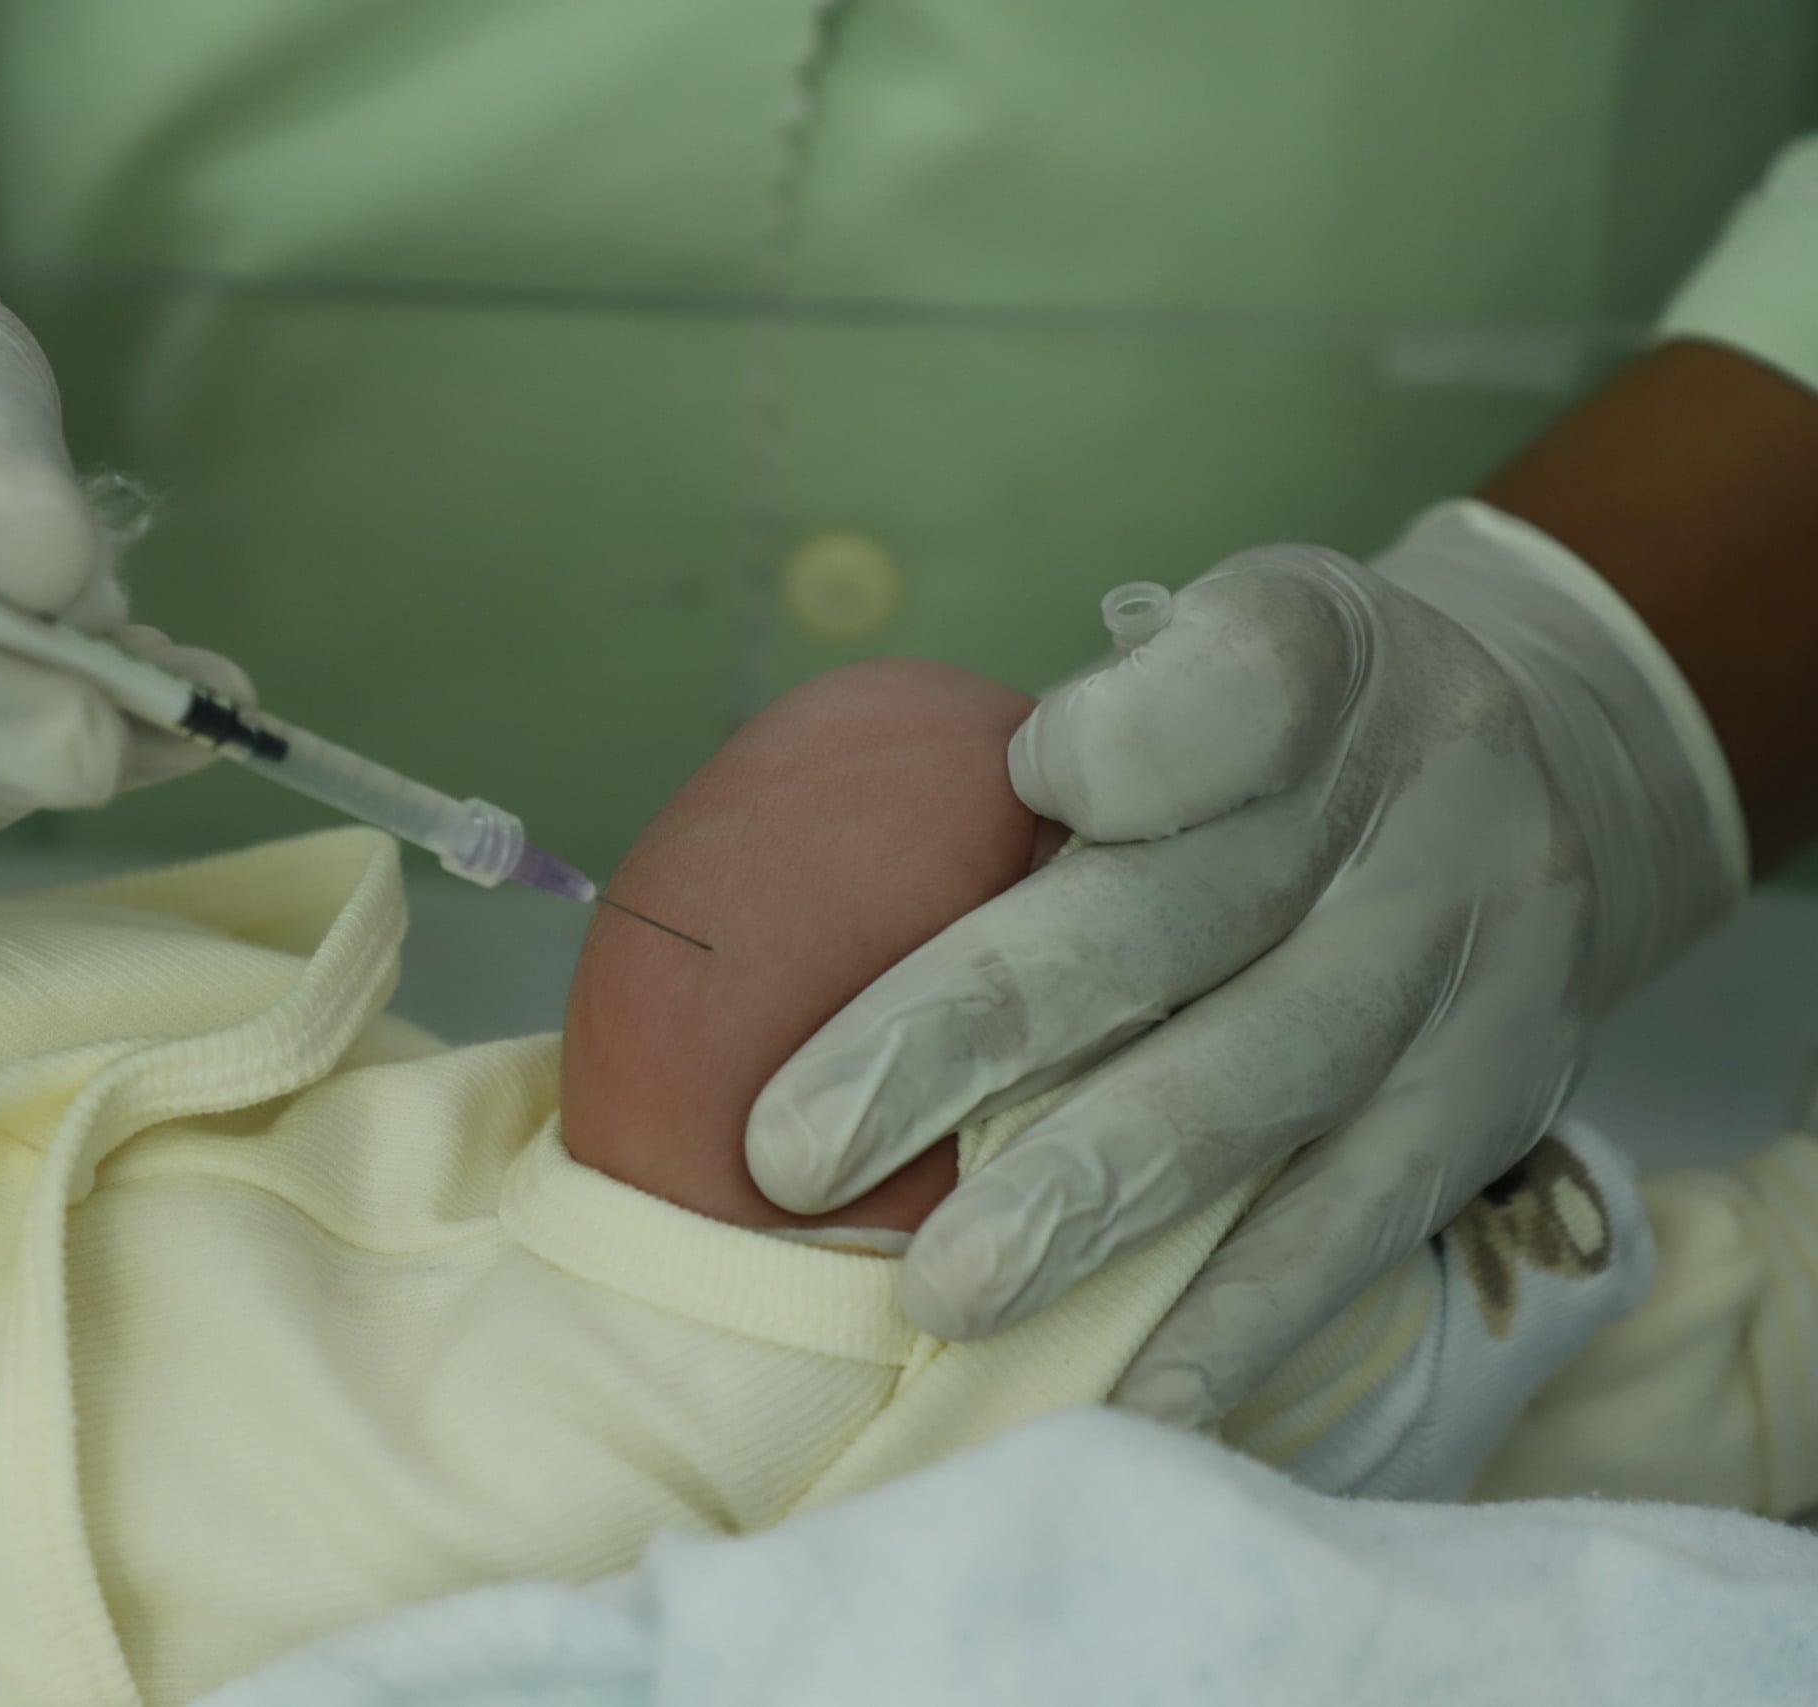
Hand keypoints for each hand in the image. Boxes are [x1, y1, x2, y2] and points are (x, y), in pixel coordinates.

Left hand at [748, 501, 1743, 1424]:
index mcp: (1315, 656)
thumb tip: (826, 868)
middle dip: (969, 1038)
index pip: (1225, 686)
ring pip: (1254, 1090)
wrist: (1561, 766)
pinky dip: (1233, 1324)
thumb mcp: (1217, 644)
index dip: (1120, 744)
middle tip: (796, 1153)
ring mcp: (1462, 968)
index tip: (1030, 781)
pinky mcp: (1493, 1108)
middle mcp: (1408, 804)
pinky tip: (1122, 1398)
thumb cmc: (1291, 731)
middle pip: (1168, 921)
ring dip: (1084, 1202)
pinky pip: (1354, 1230)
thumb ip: (1088, 728)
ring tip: (943, 1293)